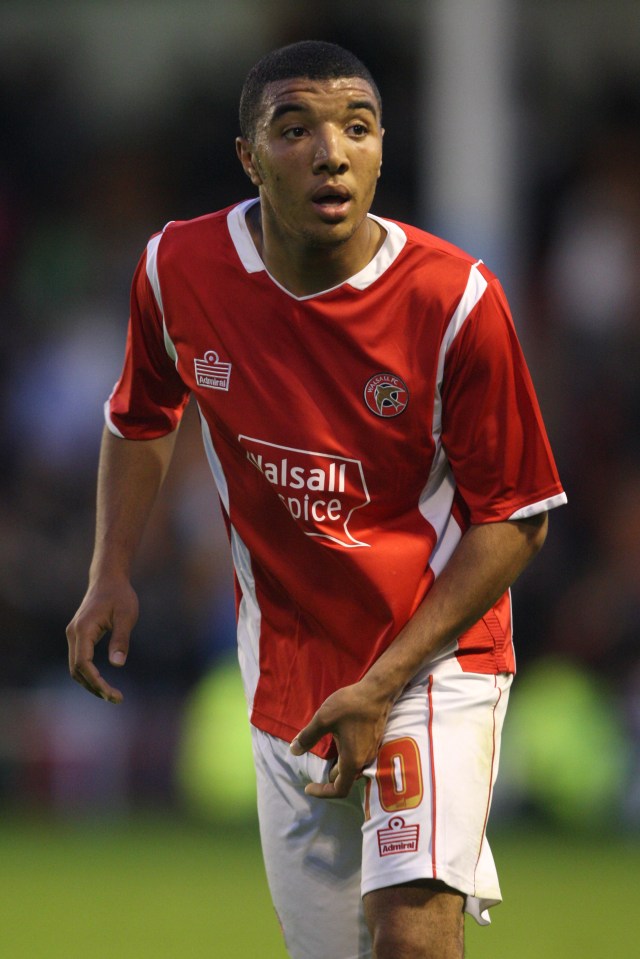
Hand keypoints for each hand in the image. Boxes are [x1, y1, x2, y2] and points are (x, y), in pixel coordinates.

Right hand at [66, 578, 138, 702]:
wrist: (108, 579)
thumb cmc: (120, 595)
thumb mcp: (126, 616)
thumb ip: (121, 639)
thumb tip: (117, 665)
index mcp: (84, 629)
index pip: (83, 664)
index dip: (96, 682)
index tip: (113, 694)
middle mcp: (73, 634)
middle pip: (77, 670)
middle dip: (94, 687)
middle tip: (116, 698)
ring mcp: (74, 635)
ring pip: (76, 668)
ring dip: (91, 683)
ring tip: (111, 694)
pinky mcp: (78, 636)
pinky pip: (79, 661)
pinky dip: (89, 674)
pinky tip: (103, 682)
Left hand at [290, 680, 393, 798]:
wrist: (378, 691)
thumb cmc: (350, 705)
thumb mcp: (323, 719)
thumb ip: (308, 737)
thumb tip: (293, 751)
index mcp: (352, 760)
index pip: (339, 789)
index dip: (322, 792)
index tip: (308, 787)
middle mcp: (364, 760)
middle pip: (345, 778)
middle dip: (329, 777)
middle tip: (314, 771)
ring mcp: (371, 751)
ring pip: (351, 766)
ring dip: (338, 765)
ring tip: (326, 752)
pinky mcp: (374, 741)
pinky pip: (357, 756)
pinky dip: (346, 756)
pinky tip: (339, 739)